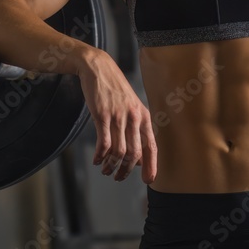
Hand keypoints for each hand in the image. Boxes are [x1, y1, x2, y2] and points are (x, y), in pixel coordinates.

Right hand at [76, 49, 156, 183]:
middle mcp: (133, 117)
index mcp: (143, 116)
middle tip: (118, 177)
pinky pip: (104, 143)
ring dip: (112, 165)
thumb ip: (136, 129)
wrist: (98, 68)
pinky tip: (97, 159)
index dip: (151, 166)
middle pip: (134, 153)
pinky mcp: (102, 115)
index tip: (148, 180)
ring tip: (105, 170)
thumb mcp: (131, 107)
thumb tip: (139, 156)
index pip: (151, 146)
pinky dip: (100, 155)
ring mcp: (118, 116)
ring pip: (119, 151)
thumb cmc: (114, 89)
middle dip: (126, 170)